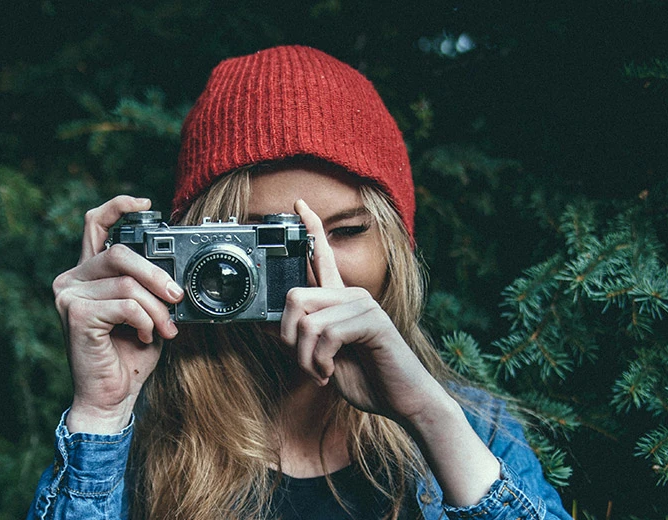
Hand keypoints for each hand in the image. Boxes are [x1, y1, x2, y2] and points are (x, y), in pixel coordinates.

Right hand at [52, 195, 182, 432]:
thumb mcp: (144, 313)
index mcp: (86, 274)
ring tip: (165, 329)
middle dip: (157, 275)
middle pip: (120, 253)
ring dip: (156, 308)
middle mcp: (71, 279)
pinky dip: (144, 320)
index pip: (95, 225)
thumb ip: (147, 287)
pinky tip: (143, 336)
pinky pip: (125, 304)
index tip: (146, 203)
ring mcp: (69, 296)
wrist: (110, 398)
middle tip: (177, 297)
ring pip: (127, 283)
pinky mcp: (76, 314)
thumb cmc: (127, 356)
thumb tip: (174, 272)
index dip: (118, 206)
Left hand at [280, 200, 451, 424]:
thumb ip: (299, 340)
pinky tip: (333, 372)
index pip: (323, 257)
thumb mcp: (322, 359)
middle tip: (307, 364)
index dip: (310, 229)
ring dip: (306, 358)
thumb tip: (265, 326)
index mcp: (340, 301)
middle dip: (289, 339)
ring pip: (307, 321)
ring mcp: (364, 305)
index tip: (298, 204)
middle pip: (294, 296)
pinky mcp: (372, 321)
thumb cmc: (367, 379)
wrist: (403, 401)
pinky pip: (327, 335)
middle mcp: (351, 295)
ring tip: (323, 373)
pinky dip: (321, 362)